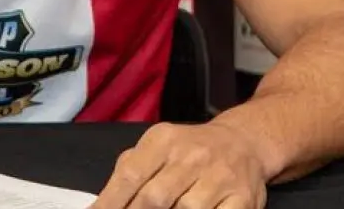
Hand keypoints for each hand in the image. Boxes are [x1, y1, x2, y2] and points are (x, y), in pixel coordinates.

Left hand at [90, 121, 267, 208]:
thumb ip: (130, 171)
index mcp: (163, 140)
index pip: (130, 175)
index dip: (110, 203)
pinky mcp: (243, 199)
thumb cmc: (189, 151)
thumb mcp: (157, 147)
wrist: (243, 142)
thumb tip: (100, 206)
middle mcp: (192, 155)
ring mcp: (220, 177)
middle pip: (155, 198)